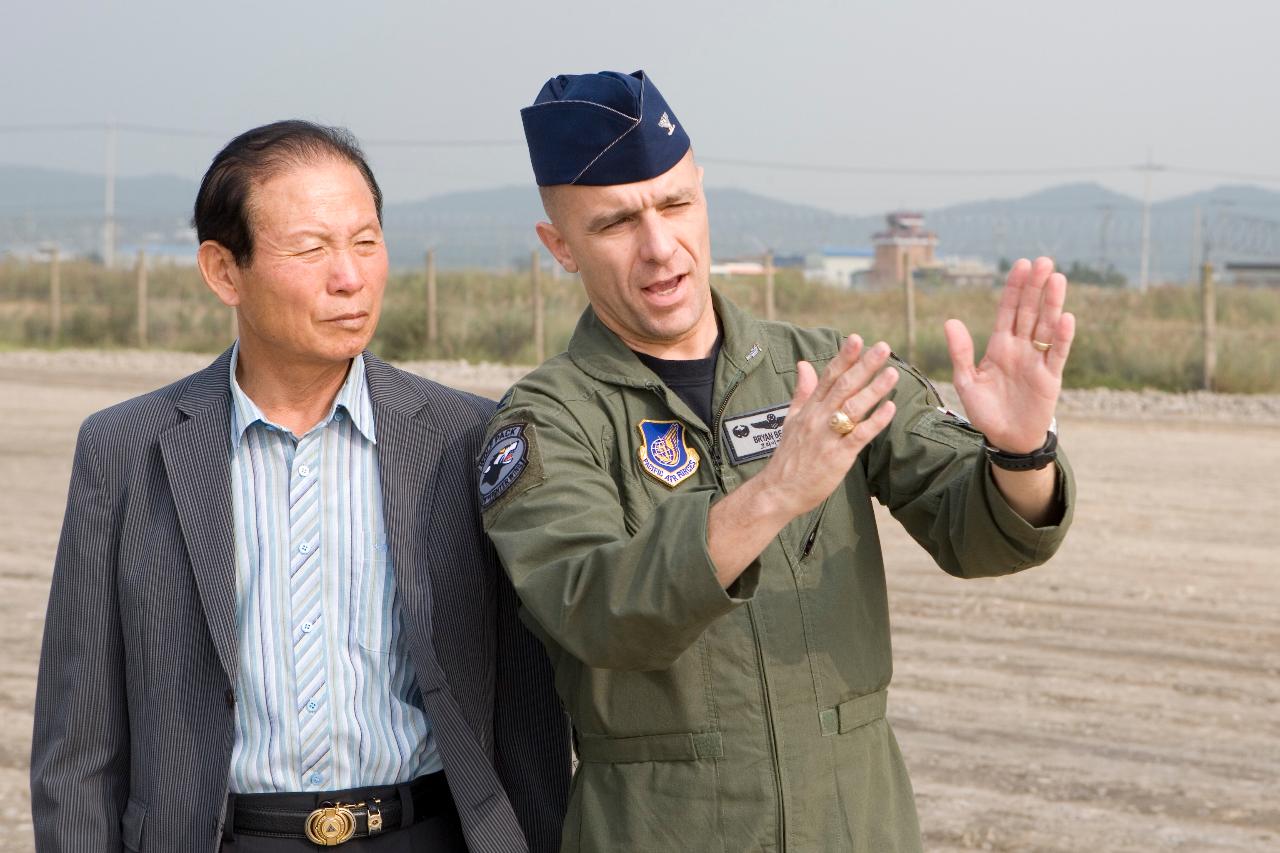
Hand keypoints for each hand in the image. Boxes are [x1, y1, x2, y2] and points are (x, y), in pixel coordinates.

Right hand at [757, 335, 899, 518]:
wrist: (778, 490)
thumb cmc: (789, 457)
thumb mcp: (791, 419)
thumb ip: (802, 392)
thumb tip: (803, 365)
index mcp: (809, 408)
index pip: (828, 377)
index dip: (843, 357)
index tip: (857, 339)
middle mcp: (818, 418)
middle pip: (843, 386)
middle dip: (864, 366)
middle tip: (882, 348)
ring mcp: (828, 436)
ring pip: (853, 407)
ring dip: (874, 389)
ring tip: (892, 373)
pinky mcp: (837, 456)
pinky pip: (859, 435)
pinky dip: (875, 421)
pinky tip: (890, 408)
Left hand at [944, 257, 1074, 453]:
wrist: (1006, 439)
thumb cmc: (985, 411)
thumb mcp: (967, 381)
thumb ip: (960, 352)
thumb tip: (950, 321)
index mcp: (999, 346)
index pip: (1008, 310)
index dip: (1014, 289)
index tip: (1021, 265)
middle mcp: (1021, 347)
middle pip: (1030, 311)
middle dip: (1035, 287)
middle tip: (1044, 261)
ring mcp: (1037, 360)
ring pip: (1046, 326)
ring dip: (1052, 303)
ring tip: (1057, 279)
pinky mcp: (1050, 376)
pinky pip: (1058, 353)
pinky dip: (1063, 337)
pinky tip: (1067, 317)